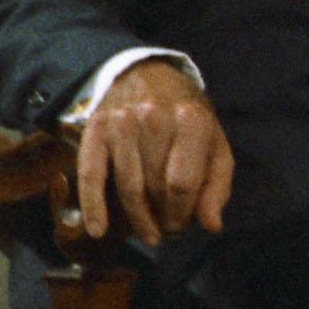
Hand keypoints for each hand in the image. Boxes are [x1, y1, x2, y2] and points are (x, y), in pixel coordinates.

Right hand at [74, 60, 232, 245]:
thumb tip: (211, 225)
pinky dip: (93, 206)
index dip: (182, 213)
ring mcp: (121, 123)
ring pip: (128, 186)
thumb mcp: (215, 143)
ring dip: (137, 218)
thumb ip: (217, 184)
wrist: (146, 74)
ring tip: (149, 233)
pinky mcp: (95, 129)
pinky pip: (91, 174)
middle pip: (156, 187)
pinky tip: (98, 230)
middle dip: (163, 217)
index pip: (183, 183)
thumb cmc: (187, 117)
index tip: (182, 226)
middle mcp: (154, 119)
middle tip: (167, 231)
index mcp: (191, 121)